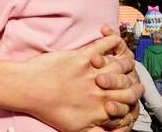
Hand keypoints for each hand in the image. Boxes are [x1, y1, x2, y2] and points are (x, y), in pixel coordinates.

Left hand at [12, 33, 141, 131]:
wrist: (28, 88)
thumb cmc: (49, 109)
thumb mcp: (77, 129)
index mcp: (102, 107)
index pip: (129, 102)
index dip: (132, 98)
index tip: (132, 94)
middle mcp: (101, 89)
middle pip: (128, 83)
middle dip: (133, 81)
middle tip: (133, 78)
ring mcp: (93, 72)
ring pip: (119, 65)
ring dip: (124, 62)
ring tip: (125, 60)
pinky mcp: (82, 57)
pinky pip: (103, 45)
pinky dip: (111, 40)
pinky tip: (114, 39)